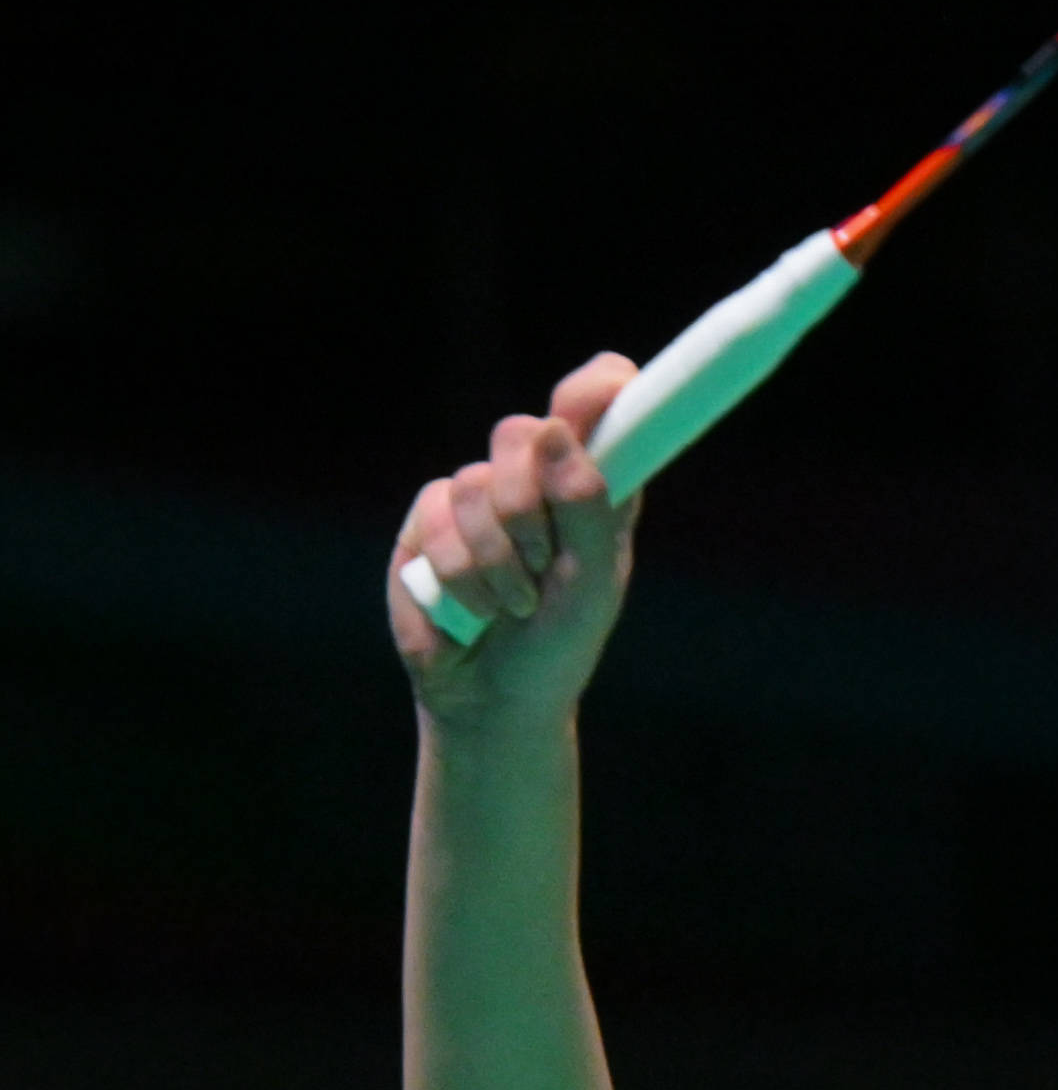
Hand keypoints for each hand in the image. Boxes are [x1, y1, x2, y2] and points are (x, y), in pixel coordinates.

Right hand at [388, 353, 640, 722]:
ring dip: (497, 558)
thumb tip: (555, 430)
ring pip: (475, 483)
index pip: (598, 402)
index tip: (595, 403)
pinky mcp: (428, 522)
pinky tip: (474, 608)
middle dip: (529, 505)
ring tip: (513, 603)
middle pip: (521, 433)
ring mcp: (477, 496)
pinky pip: (436, 516)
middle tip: (543, 564)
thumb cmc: (559, 642)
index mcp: (594, 481)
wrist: (495, 699)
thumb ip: (588, 507)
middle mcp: (534, 477)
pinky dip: (460, 573)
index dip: (596, 389)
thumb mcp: (594, 583)